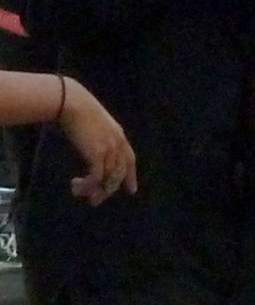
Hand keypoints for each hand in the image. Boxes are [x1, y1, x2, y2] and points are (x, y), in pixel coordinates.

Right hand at [58, 78, 136, 206]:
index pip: (129, 160)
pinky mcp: (97, 153)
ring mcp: (109, 148)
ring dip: (94, 190)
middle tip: (95, 201)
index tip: (131, 190)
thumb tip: (90, 149)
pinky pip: (96, 177)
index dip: (130, 176)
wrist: (73, 103)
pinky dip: (87, 185)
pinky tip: (76, 185)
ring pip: (109, 178)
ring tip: (80, 194)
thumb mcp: (94, 124)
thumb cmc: (78, 111)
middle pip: (119, 173)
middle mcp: (118, 143)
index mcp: (118, 135)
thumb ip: (97, 137)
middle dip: (109, 189)